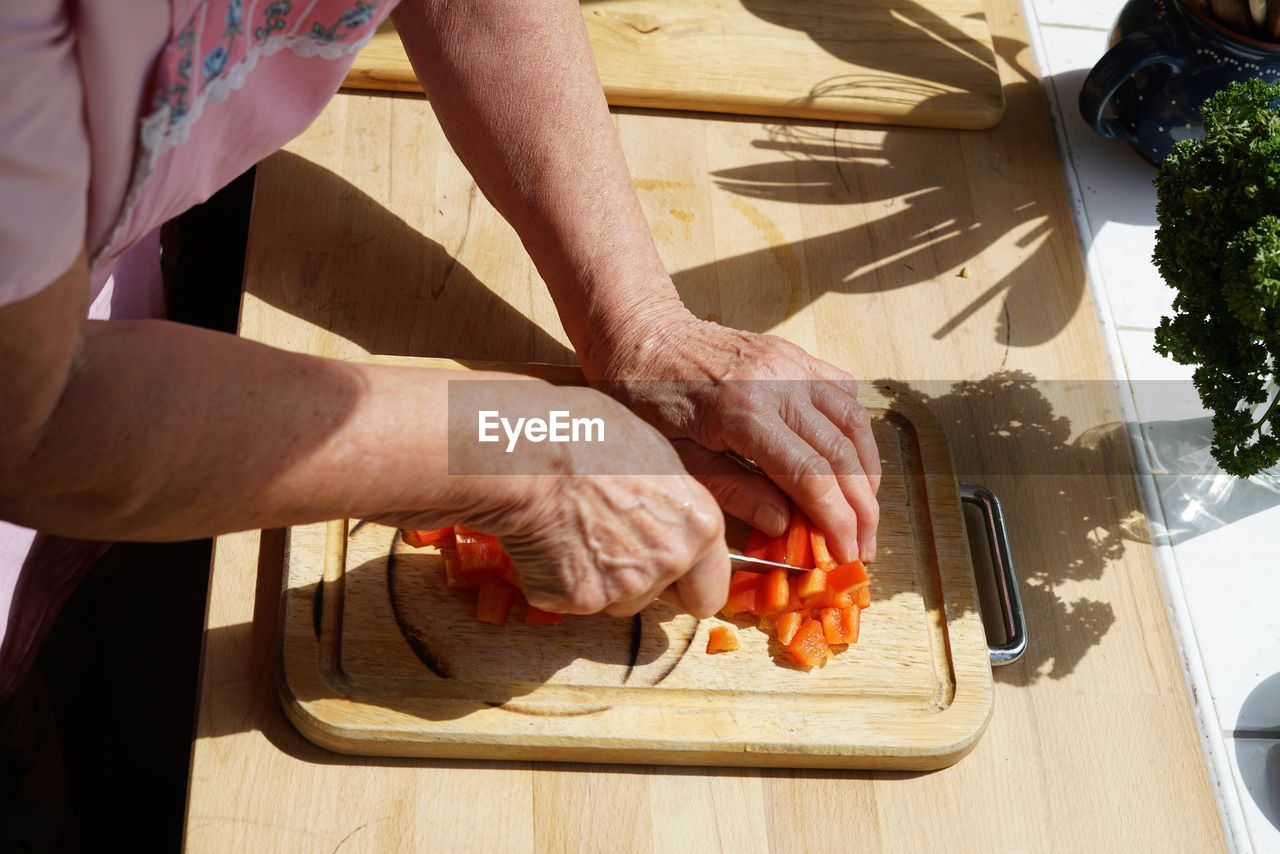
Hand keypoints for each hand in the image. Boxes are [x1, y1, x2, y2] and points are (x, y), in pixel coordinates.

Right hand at [375, 380, 729, 616]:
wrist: (528, 453)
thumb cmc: (587, 435)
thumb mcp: (654, 456)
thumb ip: (673, 505)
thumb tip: (671, 517)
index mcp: (700, 524)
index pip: (711, 591)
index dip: (688, 585)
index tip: (672, 580)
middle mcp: (670, 560)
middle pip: (660, 601)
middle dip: (640, 585)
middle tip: (608, 547)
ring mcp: (624, 586)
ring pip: (615, 601)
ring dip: (596, 578)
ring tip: (571, 530)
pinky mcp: (578, 599)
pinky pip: (570, 600)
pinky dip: (557, 579)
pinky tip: (546, 541)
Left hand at [585, 300, 880, 563]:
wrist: (641, 334)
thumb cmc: (643, 396)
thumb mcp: (674, 455)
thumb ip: (731, 490)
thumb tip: (783, 526)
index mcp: (742, 412)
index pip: (809, 474)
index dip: (836, 520)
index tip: (846, 553)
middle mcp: (777, 383)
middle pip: (841, 453)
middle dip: (861, 508)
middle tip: (864, 547)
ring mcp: (791, 364)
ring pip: (853, 422)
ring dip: (868, 472)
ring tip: (865, 514)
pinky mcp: (794, 355)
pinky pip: (843, 392)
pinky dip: (856, 432)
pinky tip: (852, 463)